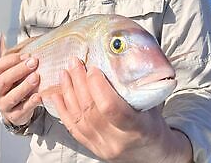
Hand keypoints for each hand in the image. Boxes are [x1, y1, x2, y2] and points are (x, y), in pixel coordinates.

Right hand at [0, 48, 41, 125]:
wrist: (17, 109)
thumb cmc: (15, 85)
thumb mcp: (11, 70)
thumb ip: (9, 55)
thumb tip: (2, 37)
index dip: (11, 60)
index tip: (26, 55)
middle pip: (4, 80)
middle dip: (19, 70)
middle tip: (34, 63)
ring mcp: (4, 105)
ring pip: (12, 96)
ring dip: (25, 86)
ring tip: (36, 78)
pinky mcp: (14, 116)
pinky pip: (21, 110)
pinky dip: (31, 103)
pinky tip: (39, 96)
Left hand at [50, 58, 192, 162]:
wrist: (153, 154)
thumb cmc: (154, 124)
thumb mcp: (152, 104)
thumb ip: (136, 85)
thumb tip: (121, 58)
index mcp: (136, 128)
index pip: (111, 108)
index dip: (98, 86)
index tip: (93, 68)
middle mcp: (116, 141)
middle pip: (91, 110)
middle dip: (79, 82)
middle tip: (74, 63)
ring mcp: (102, 146)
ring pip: (78, 118)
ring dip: (68, 92)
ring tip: (64, 73)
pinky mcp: (92, 148)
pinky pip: (73, 129)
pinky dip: (63, 110)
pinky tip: (56, 95)